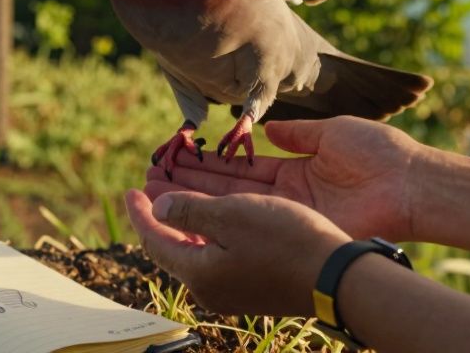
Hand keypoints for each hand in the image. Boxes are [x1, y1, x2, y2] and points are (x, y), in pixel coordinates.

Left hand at [124, 189, 348, 316]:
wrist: (337, 277)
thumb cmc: (285, 240)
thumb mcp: (232, 214)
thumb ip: (189, 211)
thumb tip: (159, 209)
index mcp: (198, 274)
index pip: (155, 239)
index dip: (140, 211)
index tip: (132, 186)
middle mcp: (211, 288)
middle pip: (174, 245)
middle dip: (162, 210)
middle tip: (154, 180)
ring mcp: (234, 289)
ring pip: (198, 246)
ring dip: (187, 215)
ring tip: (180, 188)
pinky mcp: (255, 283)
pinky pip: (220, 252)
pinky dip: (211, 227)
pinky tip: (215, 211)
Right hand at [144, 116, 430, 239]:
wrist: (408, 181)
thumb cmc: (377, 152)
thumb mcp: (331, 132)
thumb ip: (297, 133)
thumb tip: (268, 127)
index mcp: (296, 169)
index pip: (243, 166)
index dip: (212, 161)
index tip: (181, 153)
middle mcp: (287, 195)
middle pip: (230, 188)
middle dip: (192, 182)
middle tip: (155, 176)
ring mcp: (290, 214)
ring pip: (234, 207)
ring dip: (196, 198)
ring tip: (159, 190)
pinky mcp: (297, 226)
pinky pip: (253, 221)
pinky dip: (221, 215)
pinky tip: (191, 208)